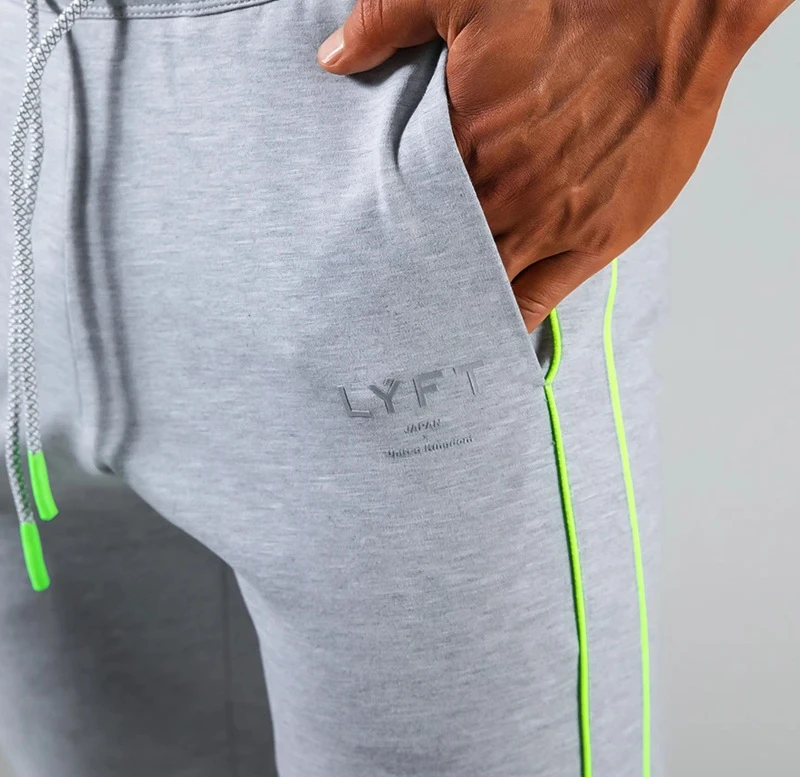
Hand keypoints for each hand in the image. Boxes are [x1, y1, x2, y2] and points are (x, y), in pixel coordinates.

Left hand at [318, 0, 793, 331]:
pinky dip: (508, 323)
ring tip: (423, 334)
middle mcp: (500, 194)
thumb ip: (387, 20)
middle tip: (382, 304)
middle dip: (411, 278)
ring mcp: (547, 224)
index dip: (378, 236)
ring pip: (481, 284)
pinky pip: (538, 300)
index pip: (402, 210)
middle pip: (437, 256)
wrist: (673, 15)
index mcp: (462, 143)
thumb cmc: (576, 4)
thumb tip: (333, 58)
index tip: (358, 256)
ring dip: (452, 307)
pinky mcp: (593, 240)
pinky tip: (485, 339)